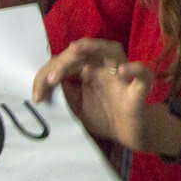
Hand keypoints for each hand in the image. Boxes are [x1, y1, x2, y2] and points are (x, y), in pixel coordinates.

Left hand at [32, 39, 156, 149]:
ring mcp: (121, 76)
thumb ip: (64, 92)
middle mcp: (104, 67)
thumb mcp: (76, 105)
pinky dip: (135, 69)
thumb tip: (43, 85)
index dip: (48, 74)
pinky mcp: (139, 90)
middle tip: (50, 80)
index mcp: (88, 70)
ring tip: (76, 48)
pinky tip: (123, 71)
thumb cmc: (103, 115)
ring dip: (94, 46)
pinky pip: (143, 75)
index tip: (37, 96)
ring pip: (112, 50)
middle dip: (64, 61)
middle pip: (85, 51)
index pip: (66, 61)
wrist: (128, 134)